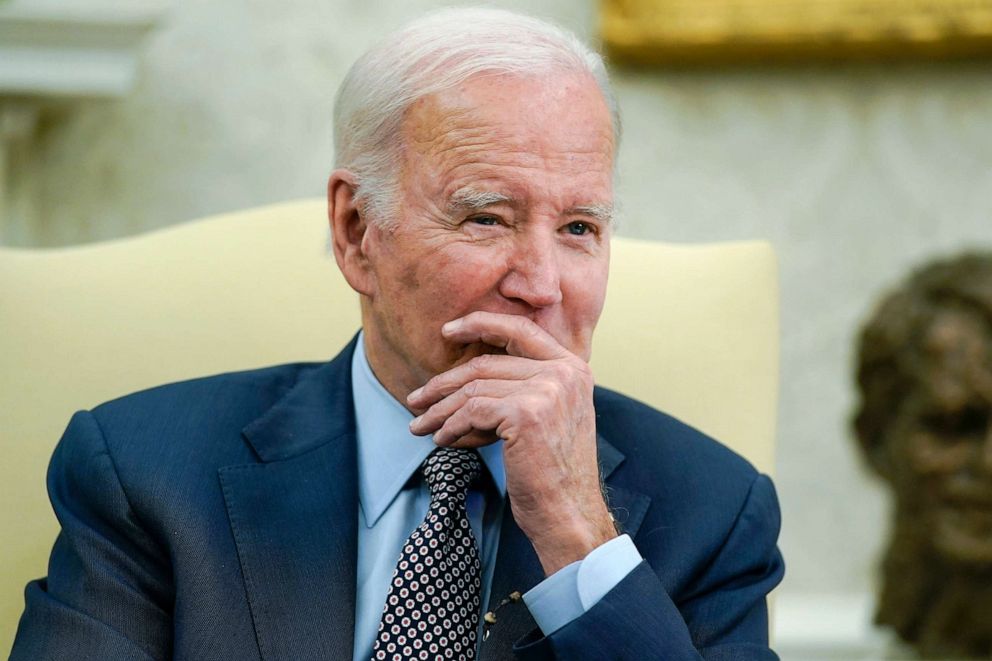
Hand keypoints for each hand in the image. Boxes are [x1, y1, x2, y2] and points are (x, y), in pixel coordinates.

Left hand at [407, 311, 616, 574]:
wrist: (569, 514)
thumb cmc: (553, 474)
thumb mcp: (547, 418)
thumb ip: (523, 388)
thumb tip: (465, 380)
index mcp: (573, 367)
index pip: (521, 329)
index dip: (481, 324)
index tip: (447, 330)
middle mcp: (564, 372)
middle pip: (488, 363)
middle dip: (445, 382)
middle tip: (416, 399)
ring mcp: (547, 390)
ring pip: (475, 388)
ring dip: (440, 409)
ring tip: (420, 424)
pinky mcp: (526, 413)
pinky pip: (472, 411)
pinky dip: (450, 426)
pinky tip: (441, 440)